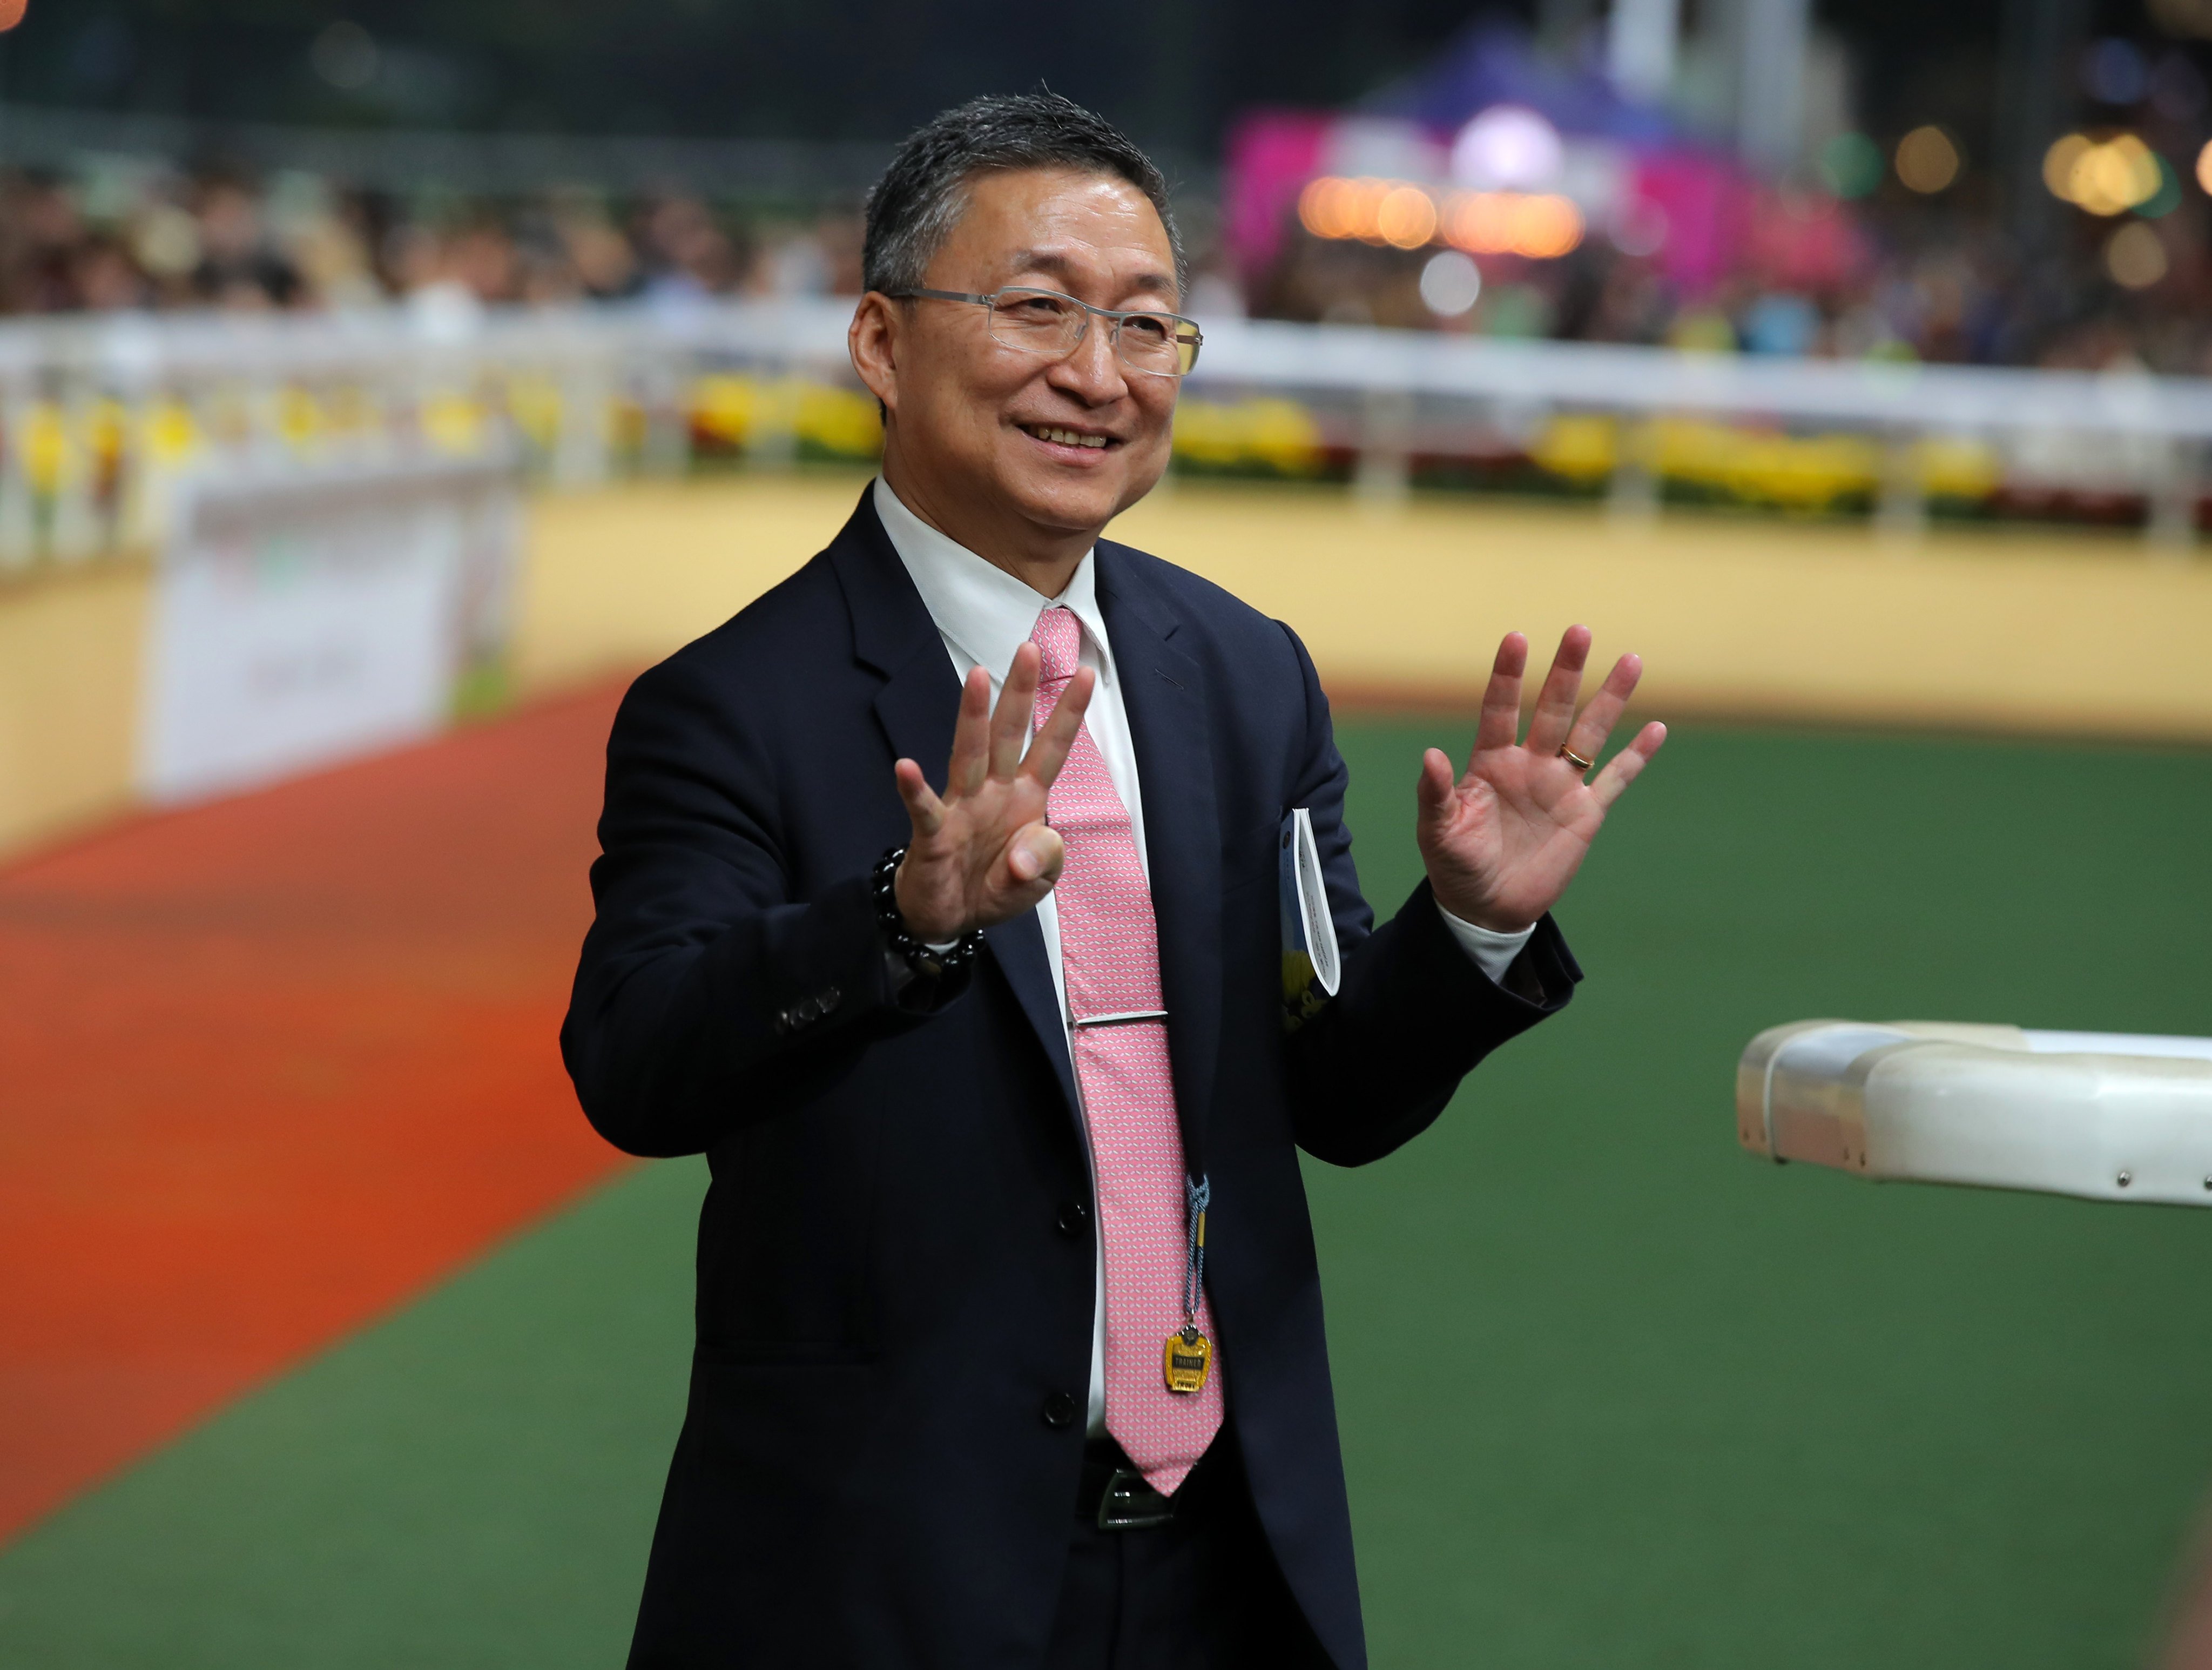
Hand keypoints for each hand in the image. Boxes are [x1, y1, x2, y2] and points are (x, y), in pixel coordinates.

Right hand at [892, 642, 1093, 941]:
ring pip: (969, 754)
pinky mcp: (933, 835)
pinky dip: (913, 790)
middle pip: (1009, 735)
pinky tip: (906, 767)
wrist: (948, 919)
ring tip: (977, 677)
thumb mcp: (1037, 882)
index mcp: (1026, 797)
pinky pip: (924, 809)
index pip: (1051, 748)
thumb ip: (1045, 860)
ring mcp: (961, 809)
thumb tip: (1024, 854)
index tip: (1085, 672)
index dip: (1067, 713)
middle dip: (1020, 693)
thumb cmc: (994, 887)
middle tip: (1029, 648)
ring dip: (973, 717)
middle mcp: (993, 792)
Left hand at [1417, 625, 1665, 933]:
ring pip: (1590, 734)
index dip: (1507, 676)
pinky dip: (1636, 756)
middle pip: (1552, 709)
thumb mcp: (1437, 831)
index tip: (1516, 638)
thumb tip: (1430, 755)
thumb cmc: (1455, 865)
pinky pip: (1615, 779)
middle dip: (1565, 672)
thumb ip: (1435, 793)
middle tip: (1579, 630)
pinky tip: (1655, 728)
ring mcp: (1560, 787)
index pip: (1499, 709)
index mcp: (1490, 763)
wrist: (1486, 908)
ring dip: (1610, 700)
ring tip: (1630, 660)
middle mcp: (1529, 765)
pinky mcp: (1585, 814)